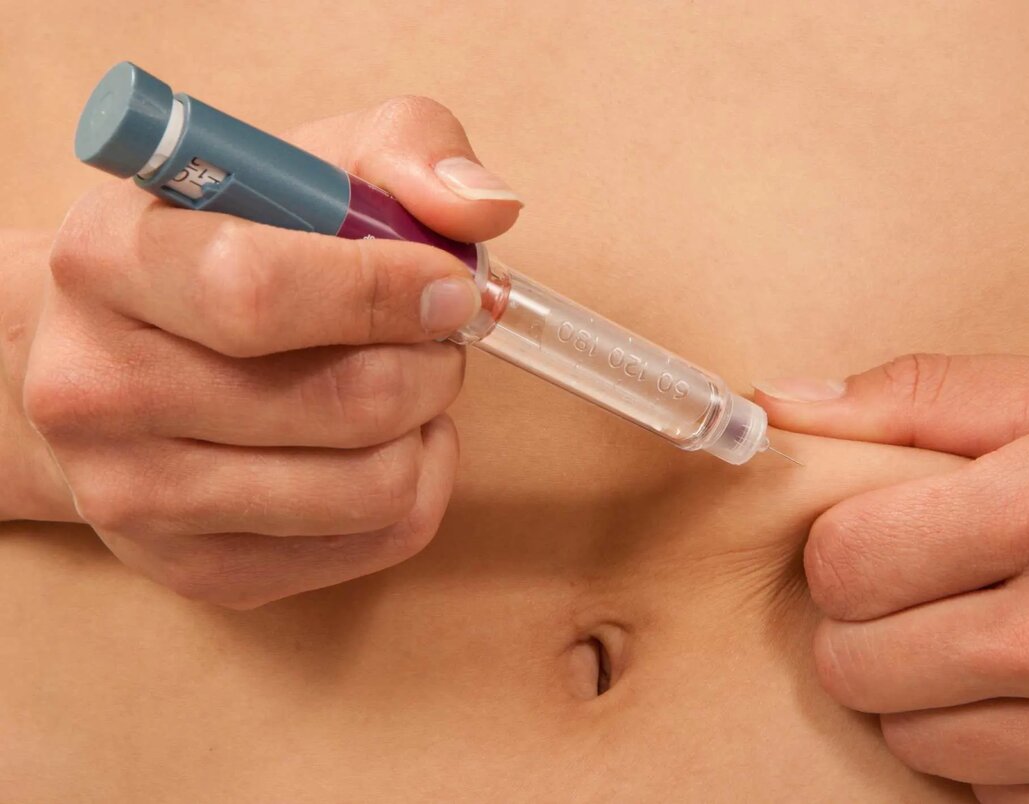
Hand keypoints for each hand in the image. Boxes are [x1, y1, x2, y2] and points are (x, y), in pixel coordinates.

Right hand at [20, 97, 520, 607]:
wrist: (116, 362)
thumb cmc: (228, 248)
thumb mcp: (304, 164)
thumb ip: (407, 152)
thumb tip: (485, 211)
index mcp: (109, 260)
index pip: (257, 293)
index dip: (384, 291)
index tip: (449, 286)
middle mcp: (96, 389)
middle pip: (344, 403)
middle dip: (431, 362)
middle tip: (434, 335)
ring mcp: (138, 497)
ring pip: (377, 488)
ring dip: (428, 426)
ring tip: (405, 385)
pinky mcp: (200, 571)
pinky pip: (383, 542)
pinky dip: (420, 482)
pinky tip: (385, 442)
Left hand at [756, 354, 1028, 802]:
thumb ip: (915, 396)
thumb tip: (777, 407)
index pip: (845, 562)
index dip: (843, 548)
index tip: (877, 538)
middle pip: (859, 664)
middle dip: (867, 625)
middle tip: (923, 592)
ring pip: (913, 740)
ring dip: (926, 693)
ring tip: (986, 637)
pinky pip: (993, 796)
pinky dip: (997, 752)